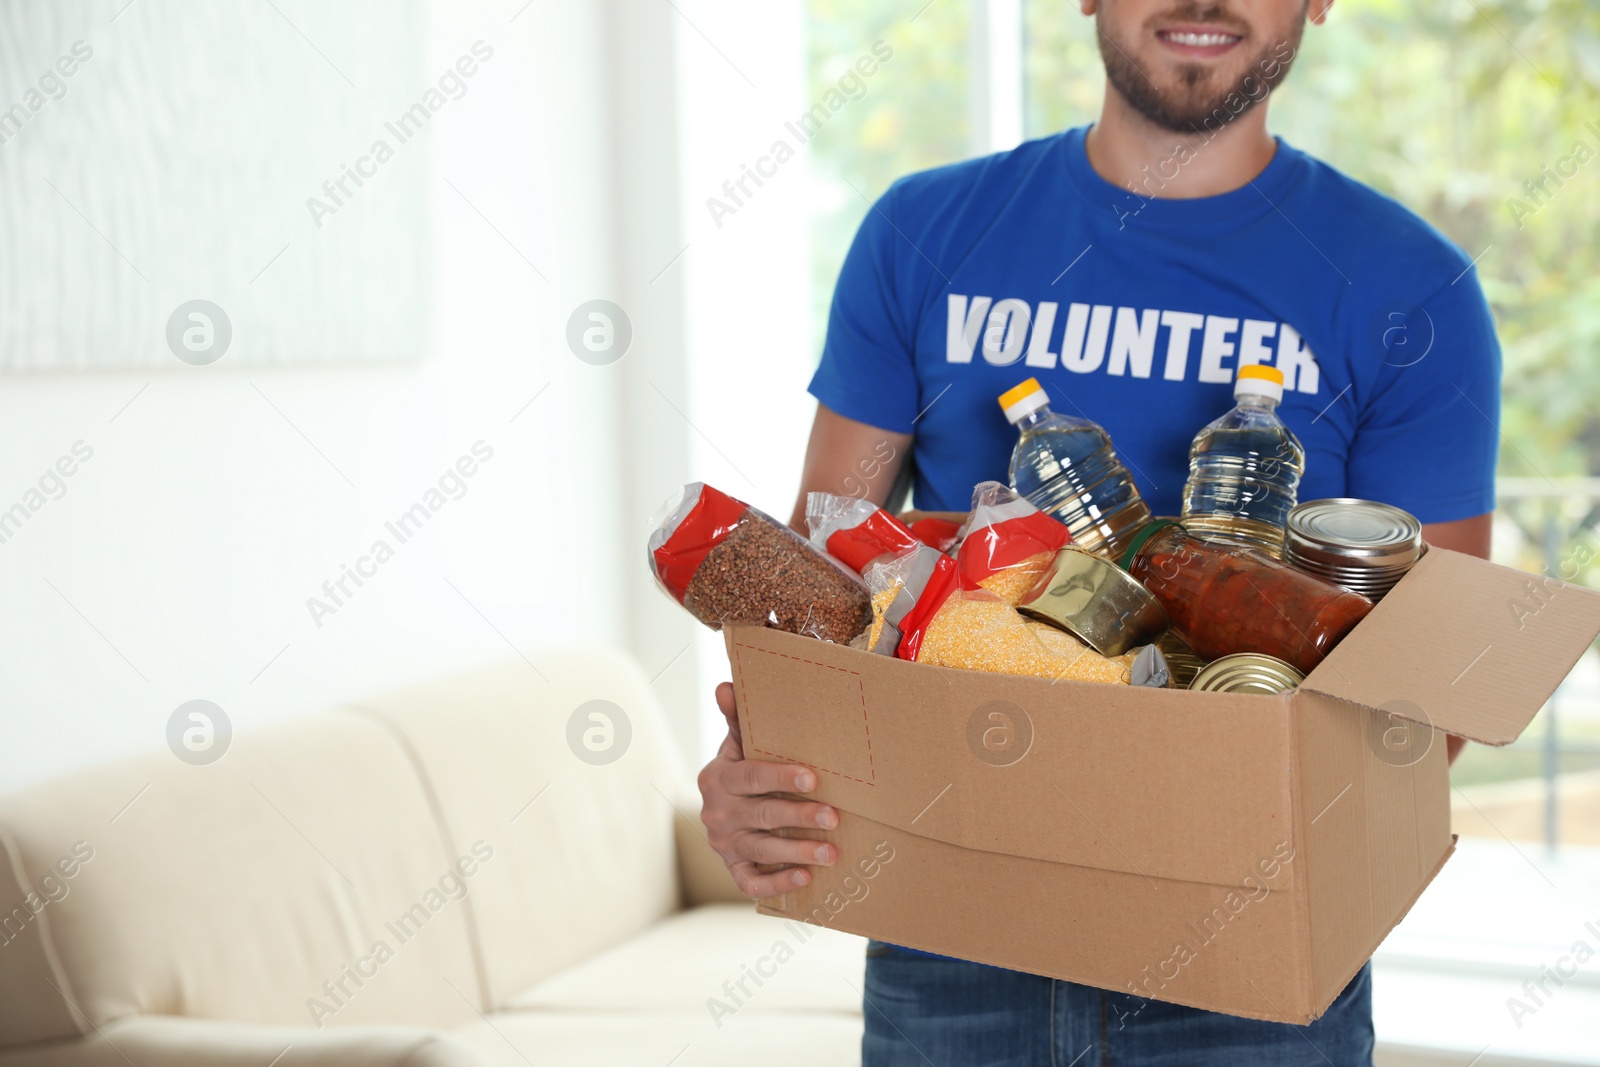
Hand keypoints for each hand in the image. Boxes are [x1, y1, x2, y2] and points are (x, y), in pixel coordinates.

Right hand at [697, 681, 838, 897]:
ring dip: (798, 852)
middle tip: (833, 817)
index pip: (750, 776)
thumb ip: (736, 719)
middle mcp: (717, 812)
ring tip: (831, 853)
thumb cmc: (741, 772)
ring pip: (762, 850)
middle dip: (798, 816)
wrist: (721, 812)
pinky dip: (778, 883)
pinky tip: (806, 878)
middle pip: (762, 814)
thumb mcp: (737, 747)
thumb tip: (725, 684)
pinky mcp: (733, 869)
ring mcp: (724, 844)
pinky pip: (752, 883)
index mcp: (718, 778)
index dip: (781, 777)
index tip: (812, 778)